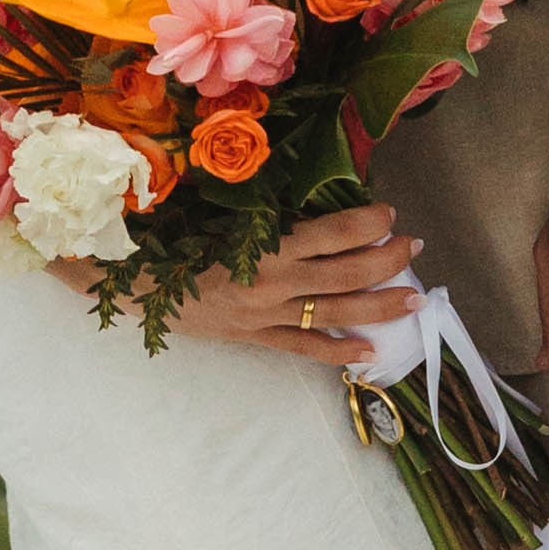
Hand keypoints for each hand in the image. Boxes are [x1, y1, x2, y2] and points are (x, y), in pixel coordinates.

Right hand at [177, 202, 420, 355]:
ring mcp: (267, 316)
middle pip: (348, 274)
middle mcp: (274, 284)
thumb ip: (267, 209)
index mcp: (265, 246)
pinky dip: (337, 353)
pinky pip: (303, 347)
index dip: (368, 223)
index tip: (387, 213)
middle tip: (414, 246)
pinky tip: (369, 354)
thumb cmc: (174, 236)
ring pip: (336, 314)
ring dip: (380, 306)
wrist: (133, 281)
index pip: (334, 233)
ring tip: (415, 300)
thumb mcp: (221, 211)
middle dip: (388, 260)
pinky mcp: (256, 338)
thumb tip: (314, 195)